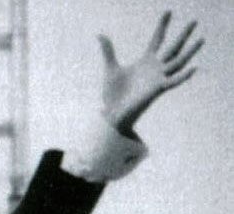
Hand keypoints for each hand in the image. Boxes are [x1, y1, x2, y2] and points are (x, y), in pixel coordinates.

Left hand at [98, 11, 202, 135]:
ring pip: (178, 62)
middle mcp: (155, 68)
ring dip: (190, 51)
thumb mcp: (111, 69)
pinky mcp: (157, 90)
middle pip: (173, 47)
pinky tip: (193, 68)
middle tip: (195, 20)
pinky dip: (183, 76)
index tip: (168, 11)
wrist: (112, 114)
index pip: (157, 39)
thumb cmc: (113, 94)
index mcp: (146, 61)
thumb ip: (108, 51)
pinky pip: (173, 82)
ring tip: (201, 39)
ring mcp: (158, 78)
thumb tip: (100, 35)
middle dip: (183, 35)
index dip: (162, 26)